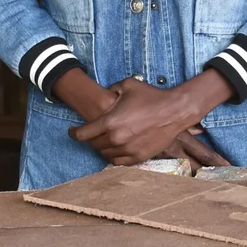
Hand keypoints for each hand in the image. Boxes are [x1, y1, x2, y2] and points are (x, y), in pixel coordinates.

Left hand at [70, 73, 233, 165]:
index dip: (73, 133)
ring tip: (106, 139)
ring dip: (103, 147)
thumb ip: (111, 89)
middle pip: (93, 144)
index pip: (82, 134)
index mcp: (110, 122)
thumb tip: (105, 94)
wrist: (175, 111)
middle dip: (91, 138)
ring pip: (105, 154)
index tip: (72, 131)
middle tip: (93, 132)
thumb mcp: (127, 85)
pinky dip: (114, 155)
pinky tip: (117, 148)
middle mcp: (116, 138)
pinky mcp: (138, 157)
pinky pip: (118, 161)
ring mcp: (128, 150)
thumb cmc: (151, 97)